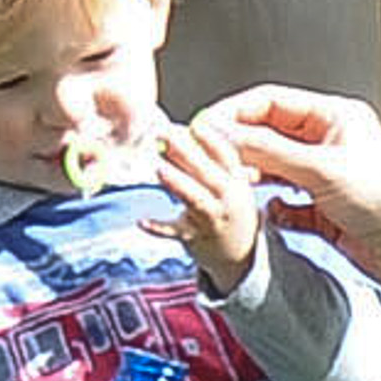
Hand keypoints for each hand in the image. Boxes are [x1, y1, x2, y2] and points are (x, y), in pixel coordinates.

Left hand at [150, 115, 259, 291]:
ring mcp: (212, 221)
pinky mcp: (194, 239)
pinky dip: (158, 228)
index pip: (227, 157)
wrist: (239, 256)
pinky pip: (175, 232)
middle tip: (164, 136)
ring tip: (159, 169)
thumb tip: (177, 133)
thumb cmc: (228, 210)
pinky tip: (142, 221)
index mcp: (237, 183)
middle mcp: (227, 200)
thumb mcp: (230, 186)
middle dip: (187, 154)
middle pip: (208, 174)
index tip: (195, 124)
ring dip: (178, 184)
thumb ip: (208, 162)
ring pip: (195, 201)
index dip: (211, 140)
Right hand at [197, 84, 380, 295]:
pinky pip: (286, 203)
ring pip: (273, 169)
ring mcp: (326, 176)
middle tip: (207, 159)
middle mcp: (329, 143)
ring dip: (250, 177)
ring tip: (228, 186)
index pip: (270, 102)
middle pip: (268, 134)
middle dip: (237, 146)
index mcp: (335, 117)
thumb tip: (225, 135)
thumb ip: (269, 151)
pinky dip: (271, 207)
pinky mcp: (326, 210)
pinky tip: (265, 213)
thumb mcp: (322, 170)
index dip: (233, 113)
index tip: (203, 128)